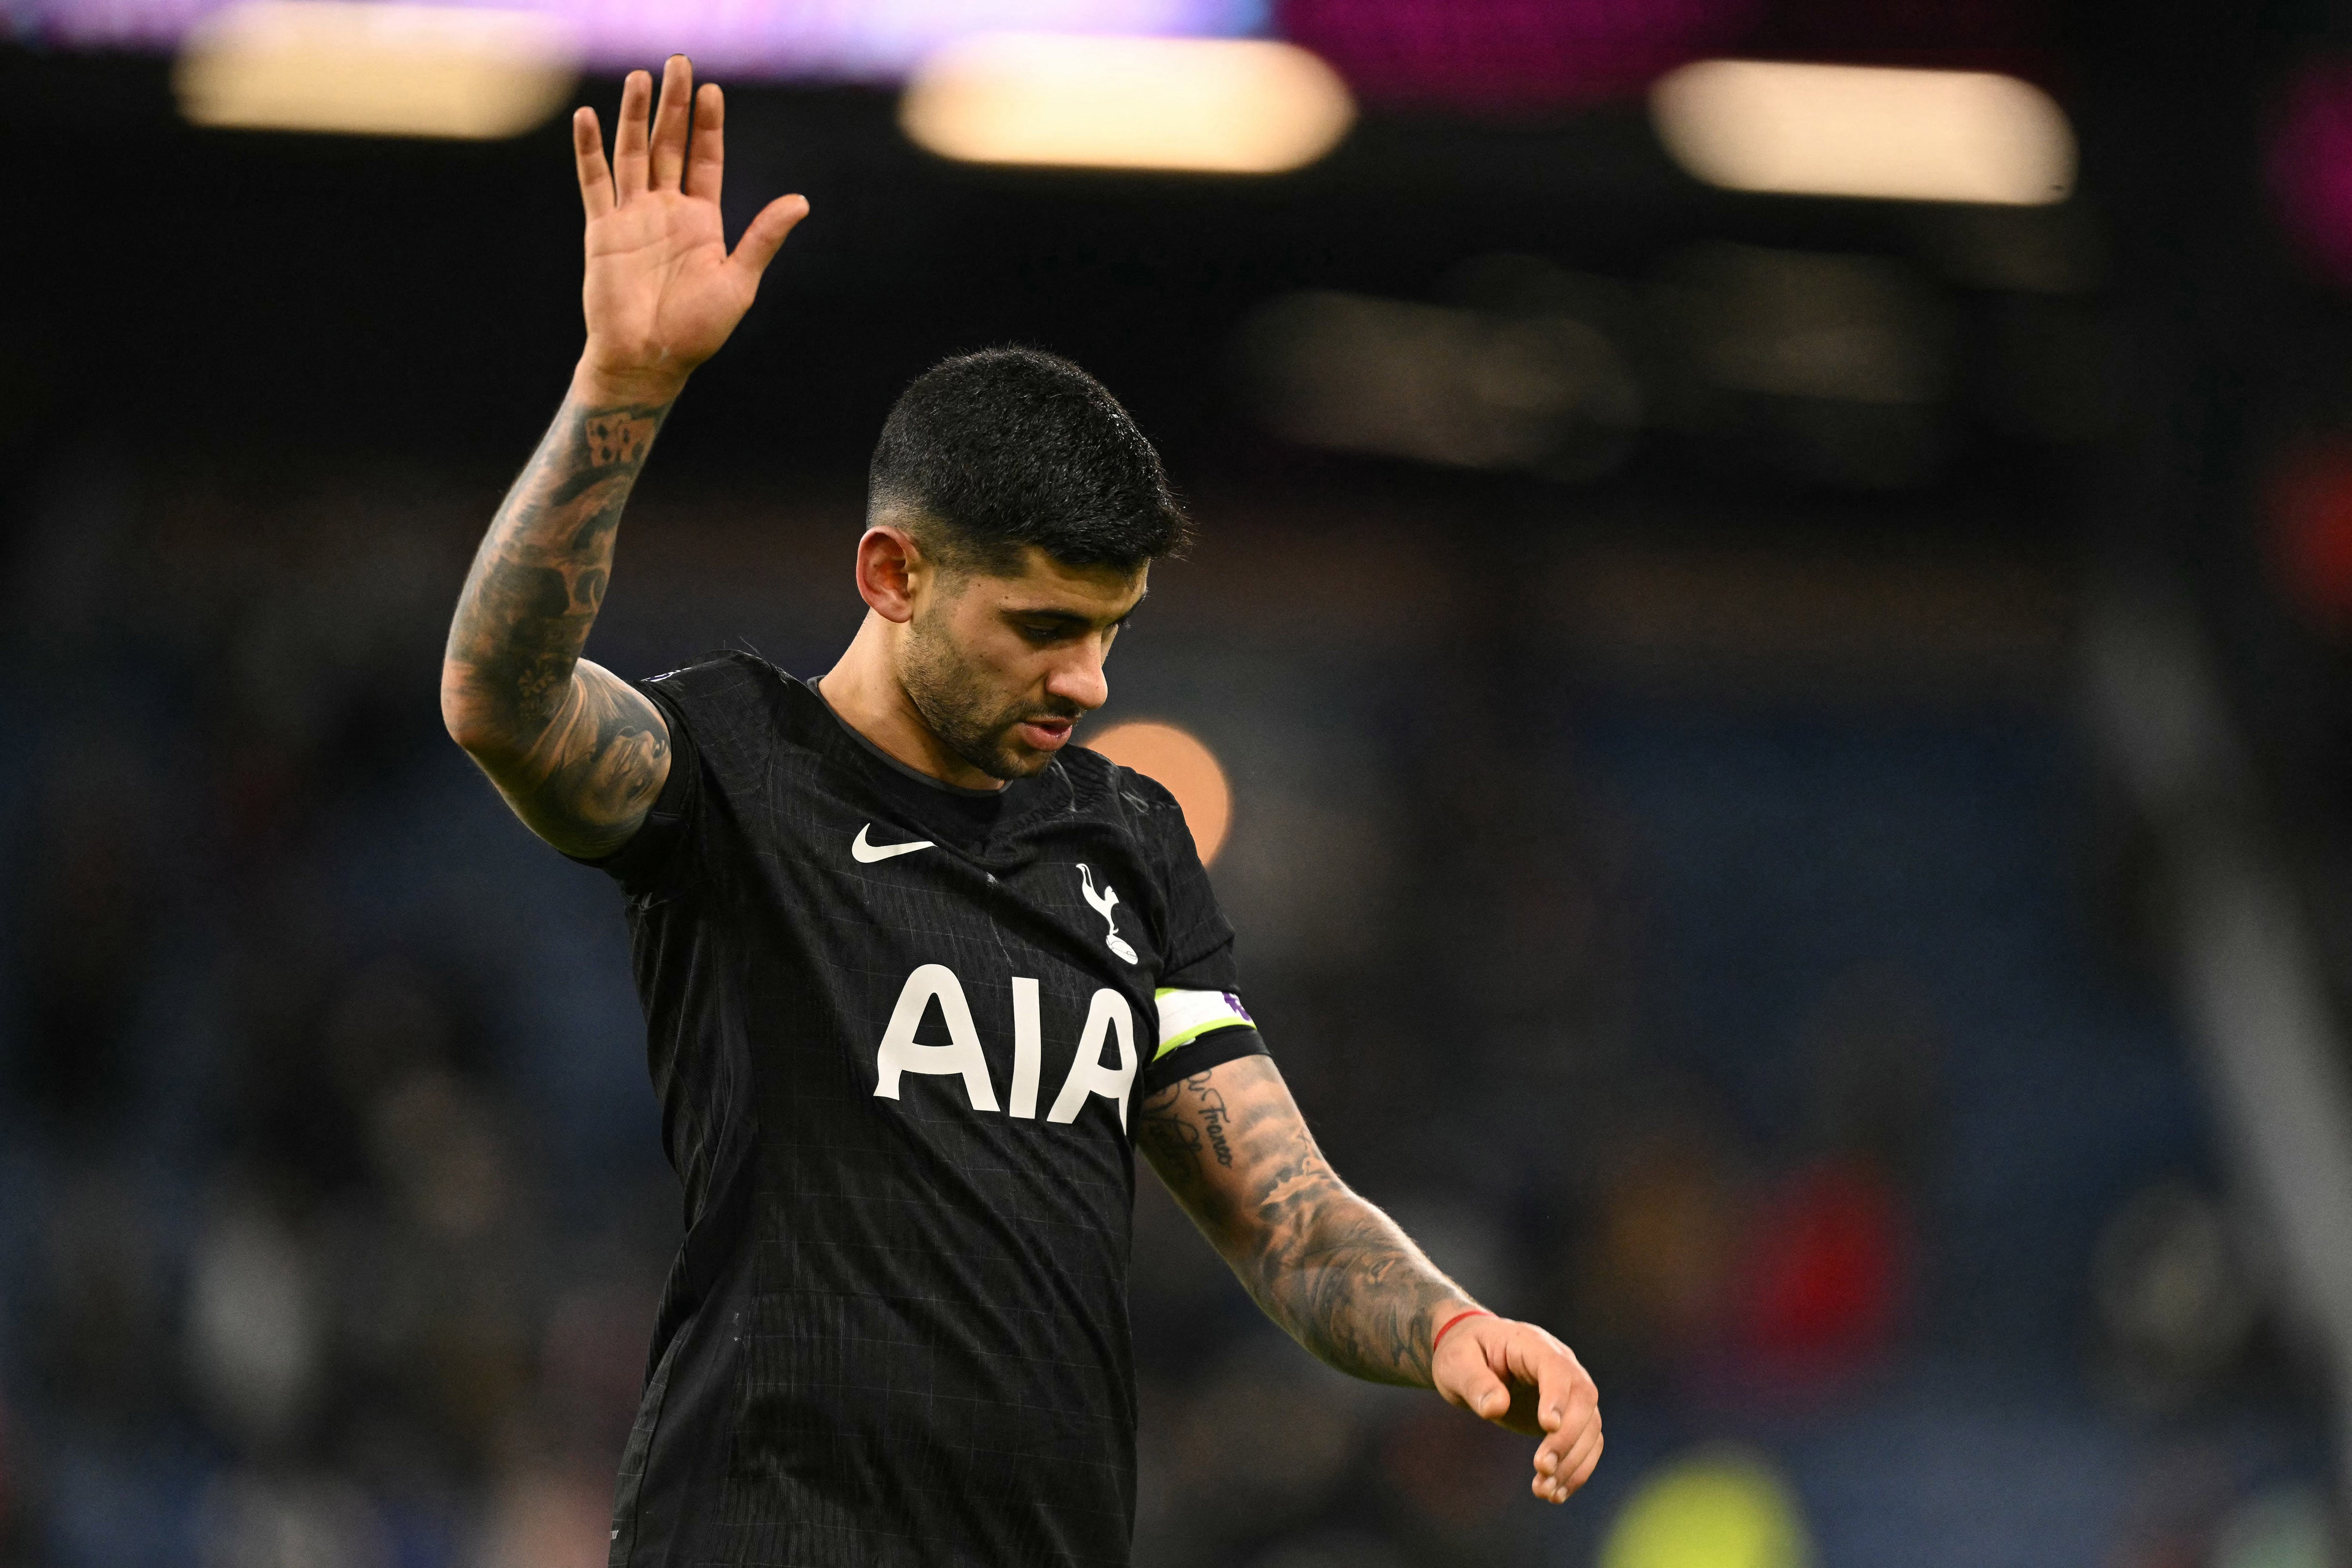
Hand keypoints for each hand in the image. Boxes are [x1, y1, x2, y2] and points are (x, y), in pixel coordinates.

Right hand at [571, 56, 808, 404]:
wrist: (649, 360)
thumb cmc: (696, 330)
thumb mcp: (739, 281)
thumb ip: (763, 238)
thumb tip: (801, 201)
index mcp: (702, 220)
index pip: (705, 160)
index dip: (709, 125)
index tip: (713, 91)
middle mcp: (667, 210)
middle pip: (669, 145)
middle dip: (674, 105)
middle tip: (678, 63)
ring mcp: (633, 217)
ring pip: (632, 153)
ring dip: (633, 116)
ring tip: (639, 77)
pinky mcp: (603, 230)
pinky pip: (594, 182)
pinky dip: (589, 150)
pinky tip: (588, 117)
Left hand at [1432, 1313, 1602, 1503]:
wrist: (1471, 1357)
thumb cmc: (1461, 1353)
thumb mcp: (1456, 1363)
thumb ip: (1475, 1382)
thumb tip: (1496, 1407)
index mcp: (1533, 1344)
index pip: (1557, 1368)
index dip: (1558, 1397)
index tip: (1547, 1427)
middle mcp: (1561, 1364)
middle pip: (1583, 1399)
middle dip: (1568, 1438)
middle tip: (1541, 1468)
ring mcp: (1568, 1391)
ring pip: (1590, 1426)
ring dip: (1573, 1462)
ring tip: (1544, 1491)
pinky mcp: (1568, 1417)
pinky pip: (1586, 1444)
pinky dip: (1575, 1470)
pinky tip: (1554, 1494)